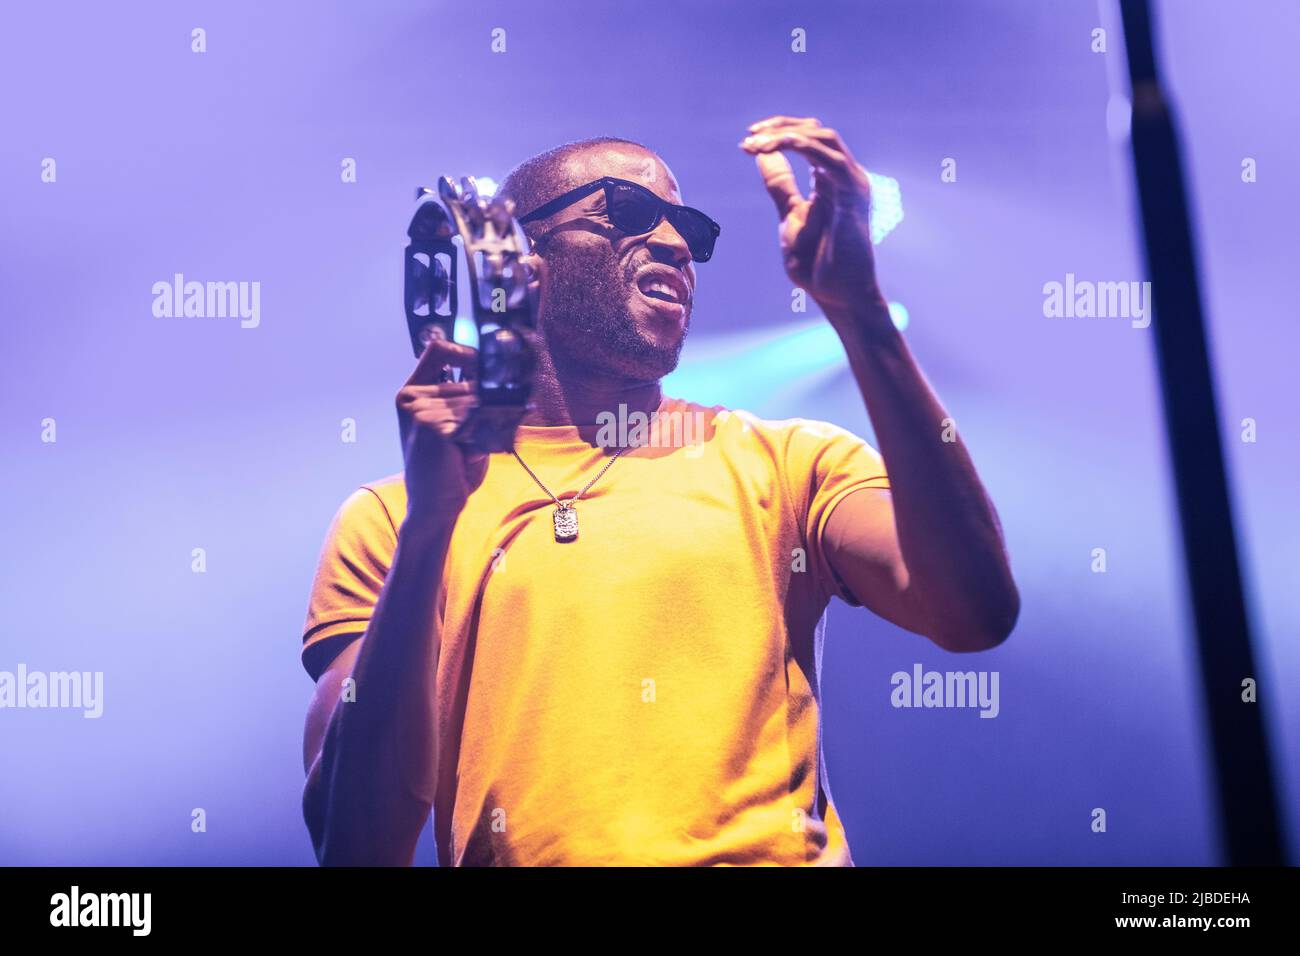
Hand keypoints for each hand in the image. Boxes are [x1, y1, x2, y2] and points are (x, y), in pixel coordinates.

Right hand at [395, 336, 487, 527]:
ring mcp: (421, 412)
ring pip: (478, 404)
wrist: (433, 507)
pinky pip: (479, 422)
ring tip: (470, 451)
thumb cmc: (448, 467)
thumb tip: (500, 375)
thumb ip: (466, 399)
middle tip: (485, 435)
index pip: (439, 350)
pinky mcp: (434, 428)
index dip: (466, 351)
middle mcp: (412, 399)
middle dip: (487, 408)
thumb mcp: (455, 426)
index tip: (486, 366)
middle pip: (469, 383)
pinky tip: (467, 458)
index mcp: (411, 393)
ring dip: (487, 428)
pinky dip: (485, 440)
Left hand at [741, 115, 887, 320]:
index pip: (808, 139)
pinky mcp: (854, 194)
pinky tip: (777, 148)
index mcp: (829, 180)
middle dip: (781, 127)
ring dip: (788, 134)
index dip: (779, 132)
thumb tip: (762, 156)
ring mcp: (852, 184)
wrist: (836, 294)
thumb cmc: (817, 263)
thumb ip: (781, 185)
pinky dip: (802, 147)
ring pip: (824, 138)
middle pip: (816, 131)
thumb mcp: (790, 215)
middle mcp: (844, 177)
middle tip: (751, 136)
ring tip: (758, 143)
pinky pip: (831, 159)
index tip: (748, 141)